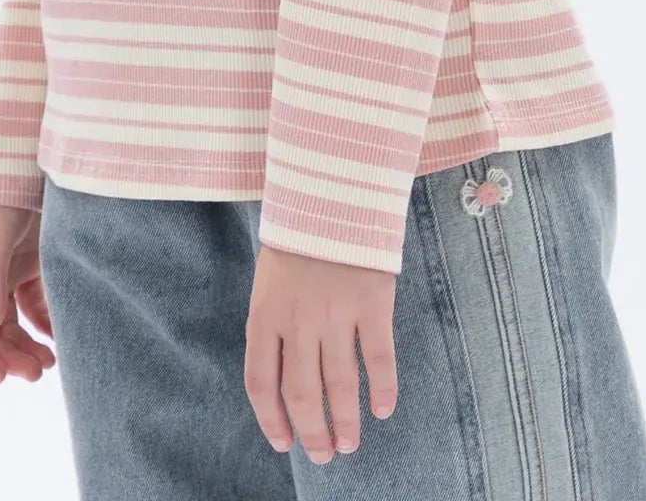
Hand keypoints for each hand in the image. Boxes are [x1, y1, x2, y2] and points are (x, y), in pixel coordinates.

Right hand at [0, 203, 56, 383]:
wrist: (26, 161)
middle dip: (7, 355)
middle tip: (35, 373)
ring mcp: (2, 274)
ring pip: (9, 324)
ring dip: (24, 346)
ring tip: (49, 363)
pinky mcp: (26, 267)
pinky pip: (30, 306)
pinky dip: (42, 324)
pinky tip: (57, 337)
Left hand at [243, 243, 398, 462]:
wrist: (332, 190)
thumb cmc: (299, 238)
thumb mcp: (270, 280)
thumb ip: (274, 325)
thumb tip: (281, 379)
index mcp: (265, 314)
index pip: (261, 384)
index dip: (272, 421)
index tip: (284, 443)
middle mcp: (297, 320)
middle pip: (302, 394)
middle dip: (312, 433)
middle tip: (324, 454)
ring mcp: (335, 312)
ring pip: (340, 385)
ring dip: (346, 422)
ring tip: (350, 444)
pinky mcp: (371, 302)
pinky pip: (378, 358)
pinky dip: (383, 389)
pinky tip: (384, 410)